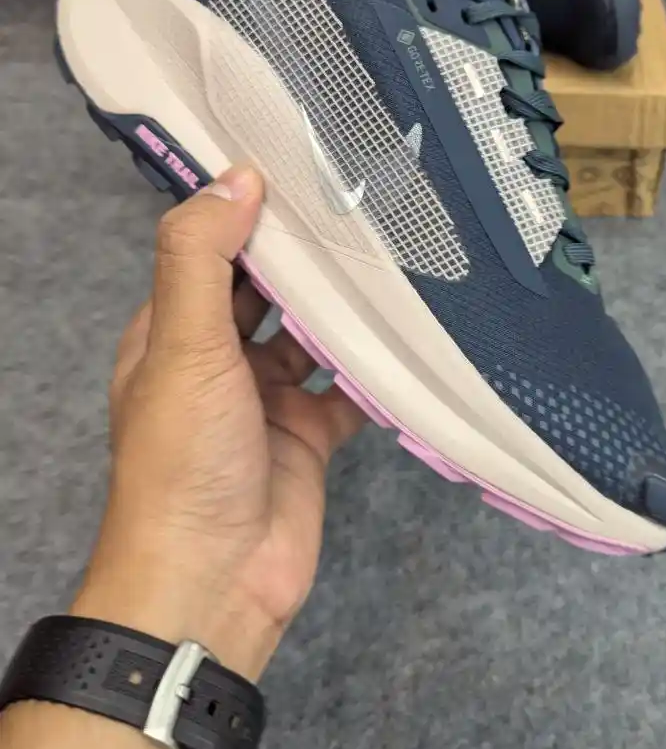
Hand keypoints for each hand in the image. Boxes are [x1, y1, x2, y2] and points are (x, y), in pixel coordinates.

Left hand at [71, 165, 365, 680]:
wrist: (213, 581)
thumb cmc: (183, 462)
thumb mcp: (184, 346)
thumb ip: (203, 260)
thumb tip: (234, 178)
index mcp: (173, 333)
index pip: (210, 255)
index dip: (246, 213)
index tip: (297, 166)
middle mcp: (217, 361)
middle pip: (266, 292)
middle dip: (306, 257)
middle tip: (363, 203)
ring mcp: (266, 400)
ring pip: (312, 336)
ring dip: (343, 308)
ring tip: (393, 255)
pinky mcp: (310, 436)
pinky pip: (349, 390)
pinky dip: (375, 368)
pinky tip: (409, 334)